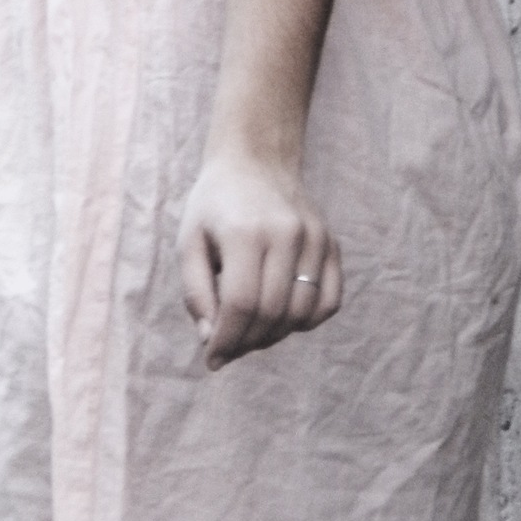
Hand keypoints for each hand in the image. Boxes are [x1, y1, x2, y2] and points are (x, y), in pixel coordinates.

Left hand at [178, 150, 342, 369]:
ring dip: (275, 336)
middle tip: (230, 349)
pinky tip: (284, 318)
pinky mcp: (331, 243)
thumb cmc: (215, 205)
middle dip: (247, 343)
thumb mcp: (189, 242)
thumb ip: (196, 293)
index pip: (241, 304)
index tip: (213, 359)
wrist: (256, 161)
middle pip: (272, 312)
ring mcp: (314, 237)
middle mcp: (286, 232)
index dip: (226, 341)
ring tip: (252, 333)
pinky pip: (330, 300)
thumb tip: (212, 339)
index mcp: (246, 231)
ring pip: (302, 312)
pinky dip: (308, 321)